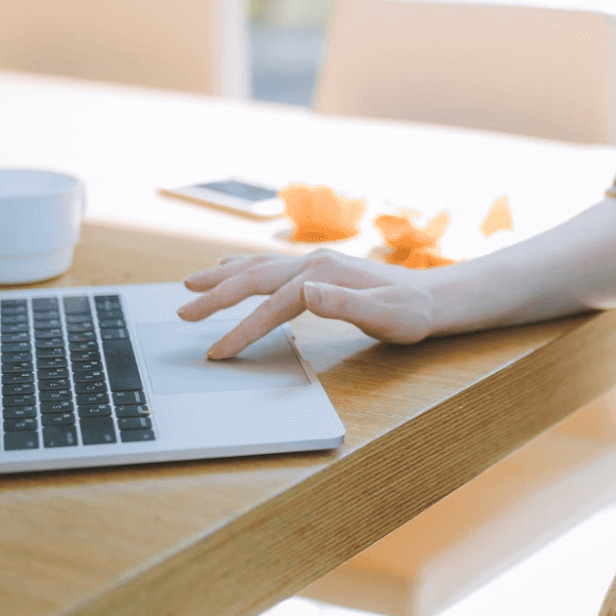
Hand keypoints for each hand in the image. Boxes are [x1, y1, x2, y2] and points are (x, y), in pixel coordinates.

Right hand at [178, 250, 440, 357]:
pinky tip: (228, 269)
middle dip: (216, 297)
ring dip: (222, 278)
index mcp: (325, 274)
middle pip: (254, 277)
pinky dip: (242, 268)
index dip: (243, 329)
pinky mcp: (316, 269)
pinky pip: (269, 267)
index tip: (219, 352)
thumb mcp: (385, 316)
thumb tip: (305, 292)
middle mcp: (314, 263)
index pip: (274, 304)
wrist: (433, 298)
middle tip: (183, 313)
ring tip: (190, 286)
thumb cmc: (410, 313)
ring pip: (257, 267)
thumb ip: (344, 304)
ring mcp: (314, 263)